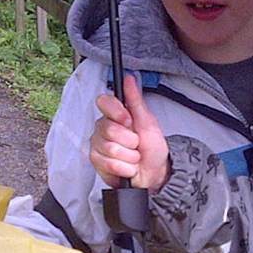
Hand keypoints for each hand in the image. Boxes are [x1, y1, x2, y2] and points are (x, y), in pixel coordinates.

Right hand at [89, 74, 169, 190]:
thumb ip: (136, 100)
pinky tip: (128, 167)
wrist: (155, 173)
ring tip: (134, 157)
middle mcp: (104, 129)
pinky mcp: (97, 162)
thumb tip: (129, 79)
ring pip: (111, 148)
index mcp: (115, 115)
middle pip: (110, 129)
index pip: (104, 102)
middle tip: (136, 144)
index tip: (129, 121)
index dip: (117, 112)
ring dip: (129, 156)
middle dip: (130, 140)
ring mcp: (99, 146)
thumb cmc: (152, 148)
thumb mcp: (148, 121)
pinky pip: (109, 163)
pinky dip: (125, 167)